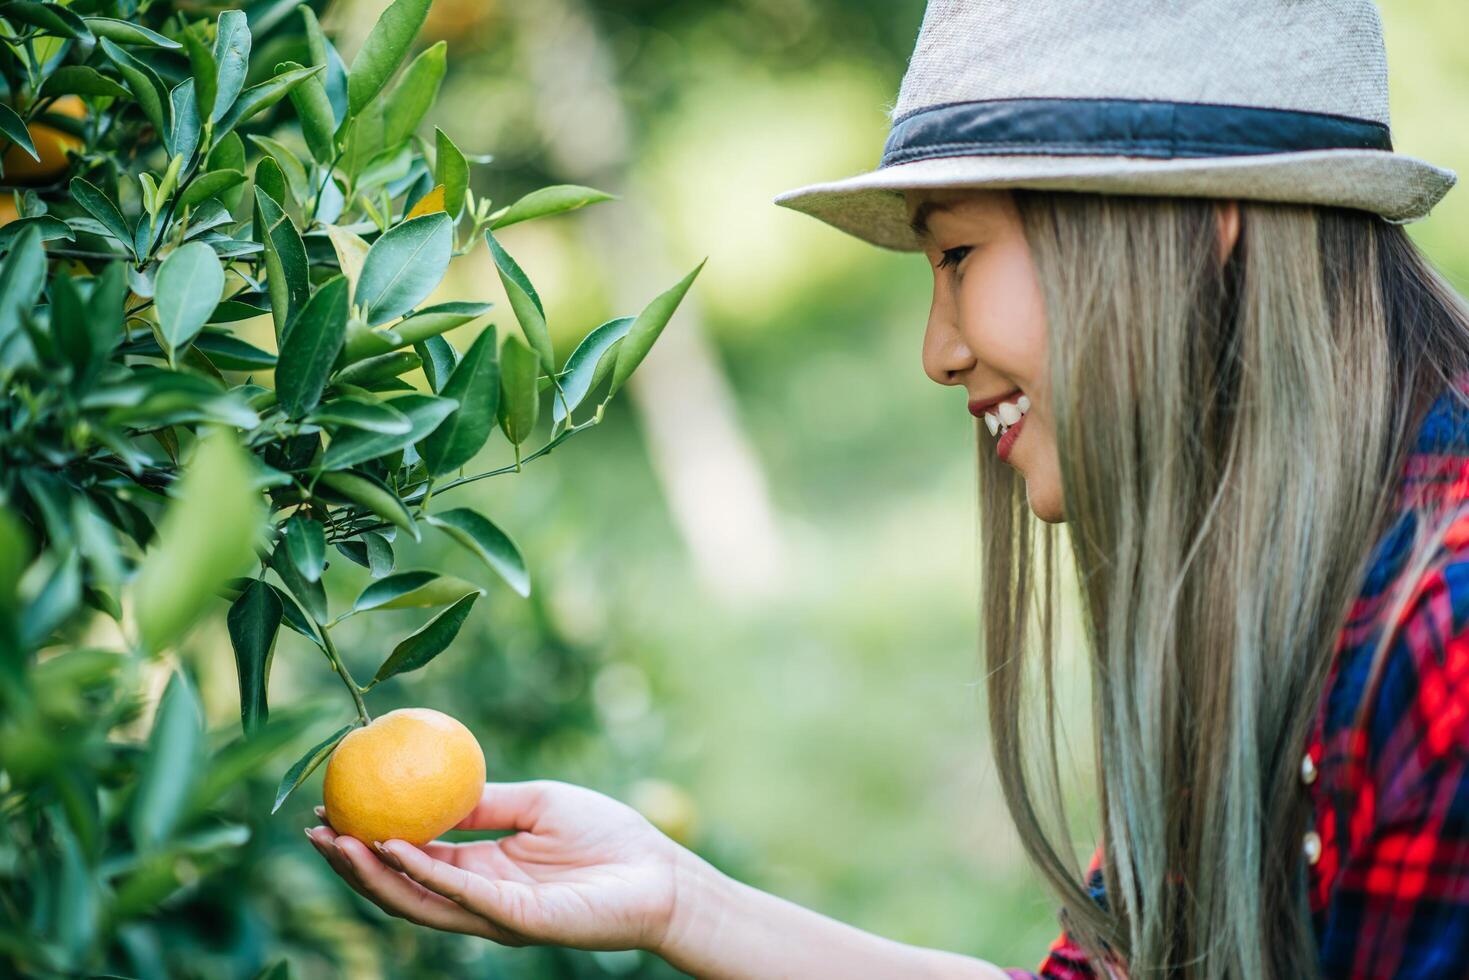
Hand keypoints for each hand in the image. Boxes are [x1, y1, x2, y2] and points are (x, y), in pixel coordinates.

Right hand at [304, 779, 692, 952]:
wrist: (660, 872)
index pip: (411, 857)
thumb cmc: (607, 835)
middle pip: (400, 886)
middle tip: (314, 830)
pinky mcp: (519, 920)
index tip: (332, 807)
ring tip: (337, 841)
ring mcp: (495, 913)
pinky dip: (427, 872)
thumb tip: (435, 780)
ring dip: (373, 873)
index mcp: (481, 868)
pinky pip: (464, 895)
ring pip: (418, 900)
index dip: (368, 838)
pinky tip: (397, 847)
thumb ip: (487, 801)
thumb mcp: (537, 803)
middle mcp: (478, 896)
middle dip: (351, 863)